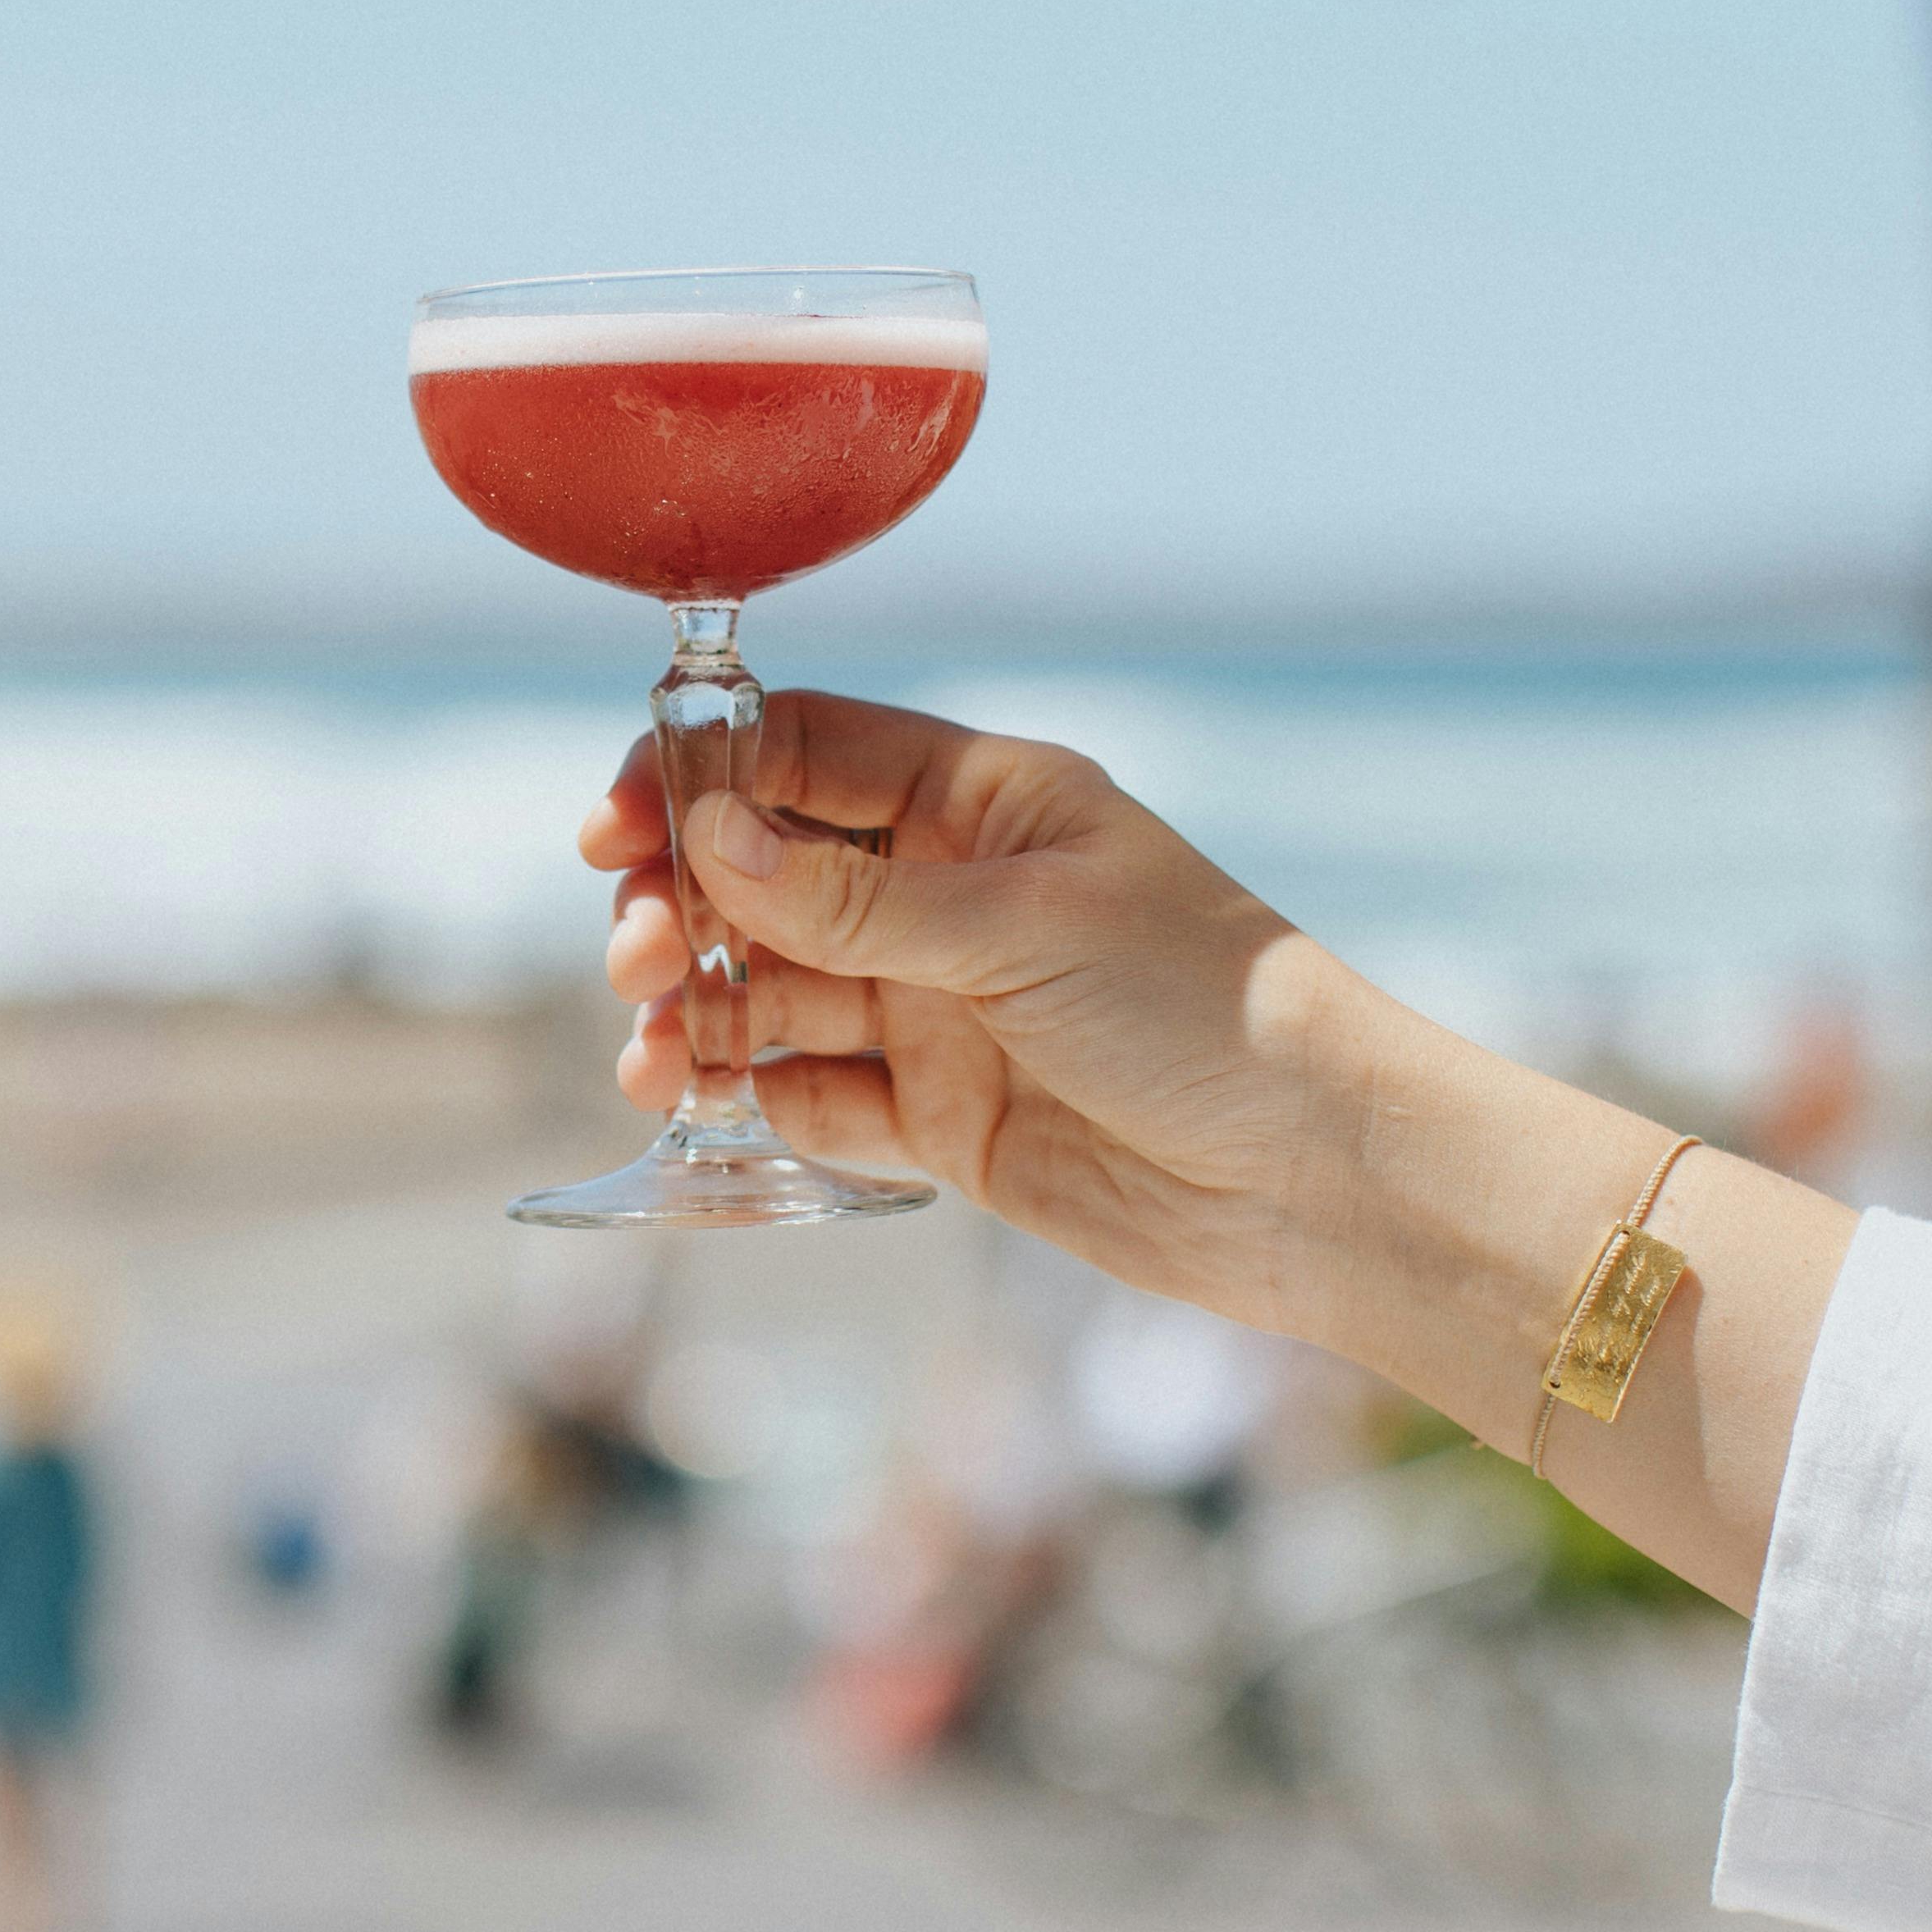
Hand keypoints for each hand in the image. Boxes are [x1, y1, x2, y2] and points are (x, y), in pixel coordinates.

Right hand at [582, 690, 1390, 1354]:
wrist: (1312, 1178)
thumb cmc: (1206, 1010)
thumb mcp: (1023, 930)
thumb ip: (856, 901)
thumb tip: (709, 838)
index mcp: (985, 803)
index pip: (810, 752)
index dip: (704, 777)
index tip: (618, 827)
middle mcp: (953, 895)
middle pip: (769, 876)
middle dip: (688, 908)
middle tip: (644, 958)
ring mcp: (943, 1007)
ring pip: (778, 991)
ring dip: (703, 1012)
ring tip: (655, 1052)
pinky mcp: (944, 1118)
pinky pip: (819, 1096)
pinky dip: (760, 1098)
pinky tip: (720, 1104)